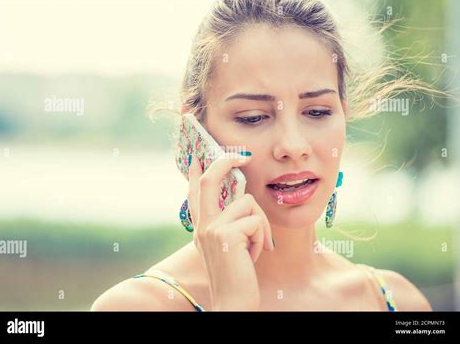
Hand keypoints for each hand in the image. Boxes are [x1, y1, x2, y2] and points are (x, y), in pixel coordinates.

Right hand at [187, 153, 273, 310]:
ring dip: (261, 225)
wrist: (233, 302)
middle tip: (243, 156)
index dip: (196, 172)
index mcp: (202, 227)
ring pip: (247, 202)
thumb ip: (230, 224)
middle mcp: (202, 225)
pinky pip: (256, 220)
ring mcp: (211, 229)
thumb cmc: (237, 275)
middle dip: (226, 162)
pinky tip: (255, 256)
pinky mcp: (225, 234)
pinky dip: (263, 238)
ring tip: (255, 248)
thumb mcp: (229, 246)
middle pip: (210, 180)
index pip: (196, 193)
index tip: (198, 156)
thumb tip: (243, 200)